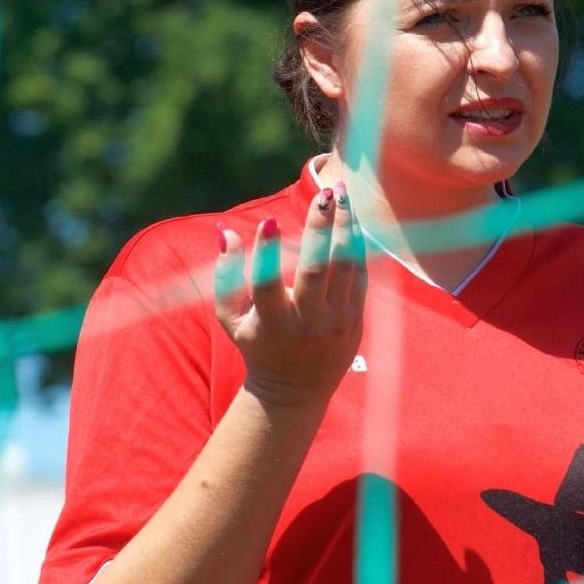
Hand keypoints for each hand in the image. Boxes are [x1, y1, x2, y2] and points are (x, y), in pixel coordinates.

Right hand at [212, 185, 367, 408]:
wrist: (295, 390)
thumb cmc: (257, 345)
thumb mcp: (232, 318)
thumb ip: (225, 277)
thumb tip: (224, 232)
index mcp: (272, 324)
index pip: (268, 286)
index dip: (265, 255)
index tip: (268, 221)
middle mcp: (307, 323)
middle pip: (318, 271)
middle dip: (322, 229)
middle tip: (325, 193)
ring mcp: (336, 322)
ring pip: (346, 267)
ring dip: (345, 227)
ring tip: (343, 195)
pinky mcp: (356, 320)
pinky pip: (360, 275)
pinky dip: (357, 245)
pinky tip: (352, 219)